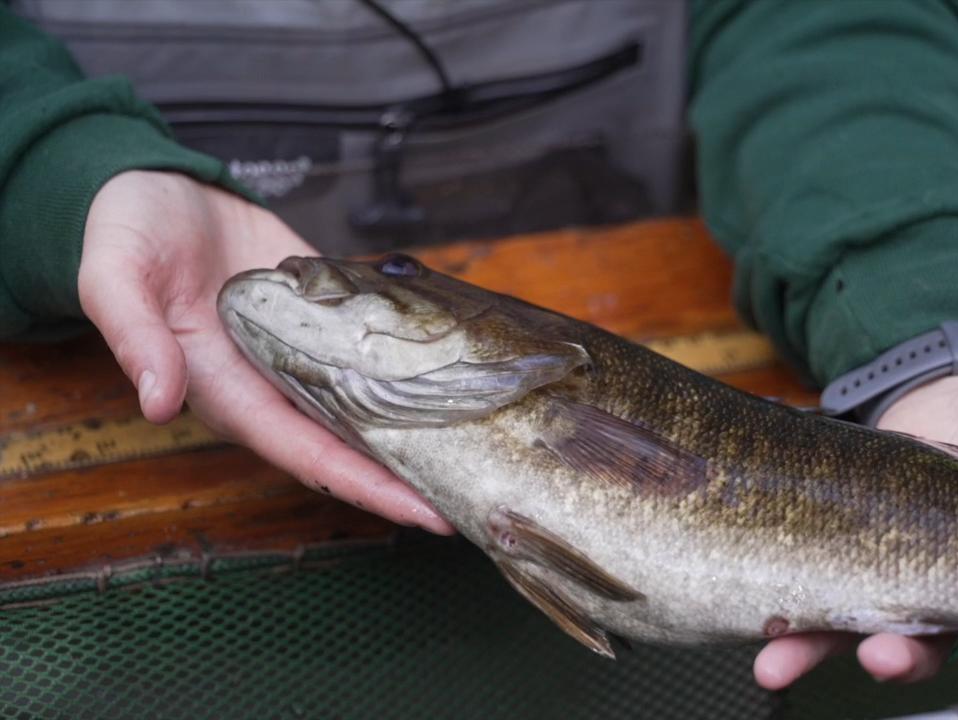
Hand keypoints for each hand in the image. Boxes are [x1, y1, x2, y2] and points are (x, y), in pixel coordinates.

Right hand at [79, 170, 452, 533]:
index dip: (363, 485)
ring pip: (369, 408)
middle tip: (476, 498)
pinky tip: (461, 381)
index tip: (422, 512)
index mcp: (226, 392)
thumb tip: (159, 401)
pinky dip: (414, 370)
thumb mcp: (114, 276)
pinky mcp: (326, 320)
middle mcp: (273, 386)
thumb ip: (135, 337)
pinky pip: (373, 355)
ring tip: (481, 451)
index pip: (305, 454)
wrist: (154, 190)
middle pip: (350, 446)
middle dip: (408, 477)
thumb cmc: (127, 234)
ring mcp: (305, 355)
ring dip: (419, 433)